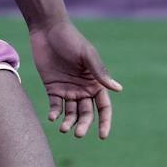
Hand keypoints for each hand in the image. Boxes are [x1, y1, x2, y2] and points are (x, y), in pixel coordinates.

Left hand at [29, 20, 122, 138]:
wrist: (47, 30)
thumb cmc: (71, 40)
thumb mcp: (86, 55)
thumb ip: (99, 72)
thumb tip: (118, 89)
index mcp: (96, 83)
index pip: (103, 107)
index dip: (104, 122)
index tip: (102, 135)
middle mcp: (83, 89)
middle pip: (86, 113)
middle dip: (84, 124)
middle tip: (78, 134)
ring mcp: (68, 89)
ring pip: (70, 112)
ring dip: (68, 122)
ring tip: (63, 129)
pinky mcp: (52, 87)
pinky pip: (55, 105)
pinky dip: (54, 113)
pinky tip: (52, 117)